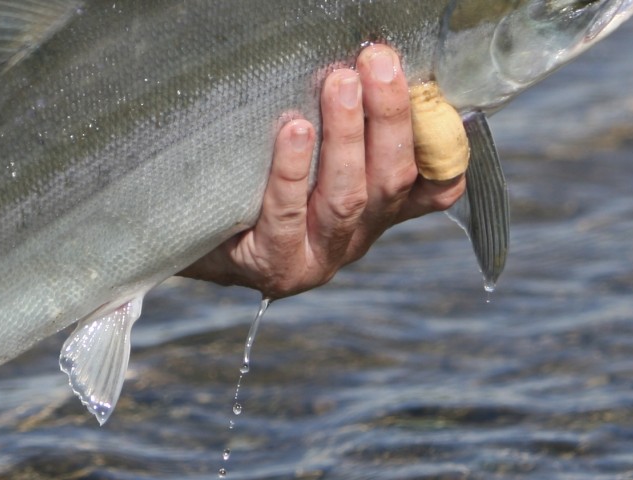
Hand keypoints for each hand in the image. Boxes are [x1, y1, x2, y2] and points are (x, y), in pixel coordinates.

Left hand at [180, 45, 465, 297]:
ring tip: (339, 83)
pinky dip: (292, 170)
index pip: (433, 186)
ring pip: (347, 197)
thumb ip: (344, 128)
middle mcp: (356, 235)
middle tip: (378, 62)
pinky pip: (286, 215)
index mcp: (375, 208)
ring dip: (347, 136)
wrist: (186, 236)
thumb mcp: (307, 156)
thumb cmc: (250, 183)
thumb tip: (365, 62)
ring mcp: (318, 256)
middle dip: (389, 116)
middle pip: (391, 179)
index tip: (436, 92)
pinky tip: (292, 130)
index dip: (446, 147)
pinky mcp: (275, 265)